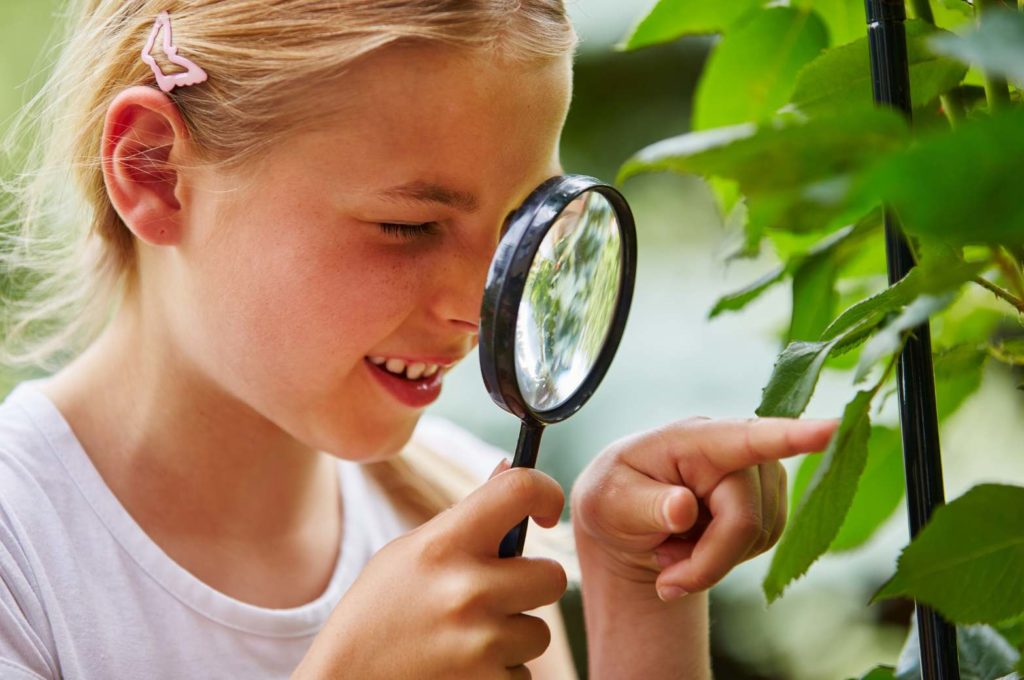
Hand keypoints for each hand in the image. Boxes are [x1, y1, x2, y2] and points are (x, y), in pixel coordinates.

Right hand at [294, 460, 566, 679]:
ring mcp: (479, 644)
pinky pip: (524, 673)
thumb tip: (508, 467)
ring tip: (466, 638)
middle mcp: (467, 590)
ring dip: (512, 637)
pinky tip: (461, 667)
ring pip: (538, 632)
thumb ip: (465, 517)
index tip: (546, 515)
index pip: (520, 490)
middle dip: (532, 587)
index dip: (546, 494)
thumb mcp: (409, 552)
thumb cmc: (378, 612)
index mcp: (444, 544)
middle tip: (499, 594)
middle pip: (553, 576)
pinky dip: (499, 673)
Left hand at [569, 417, 835, 600]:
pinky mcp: (768, 502)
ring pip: (759, 537)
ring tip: (674, 547)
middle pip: (745, 520)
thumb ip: (644, 505)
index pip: (748, 437)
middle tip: (664, 577)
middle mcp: (734, 451)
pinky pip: (763, 545)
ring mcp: (757, 476)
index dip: (792, 435)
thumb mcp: (608, 501)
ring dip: (713, 561)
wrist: (623, 522)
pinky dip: (726, 560)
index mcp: (693, 439)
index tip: (833, 428)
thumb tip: (683, 508)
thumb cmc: (613, 498)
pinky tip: (696, 547)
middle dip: (706, 561)